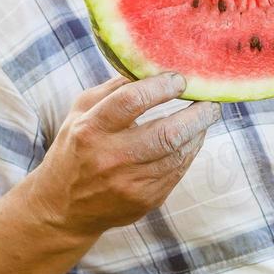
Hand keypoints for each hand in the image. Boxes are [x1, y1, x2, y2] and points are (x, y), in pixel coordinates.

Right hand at [32, 73, 219, 237]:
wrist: (63, 208)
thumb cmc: (75, 148)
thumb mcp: (81, 112)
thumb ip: (114, 88)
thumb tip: (152, 65)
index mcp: (90, 129)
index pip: (132, 101)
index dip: (162, 86)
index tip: (180, 79)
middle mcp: (110, 158)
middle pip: (166, 133)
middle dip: (197, 114)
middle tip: (210, 101)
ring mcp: (129, 184)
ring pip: (178, 154)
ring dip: (198, 132)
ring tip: (205, 116)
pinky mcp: (145, 200)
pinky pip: (177, 172)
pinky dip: (189, 152)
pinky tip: (192, 139)